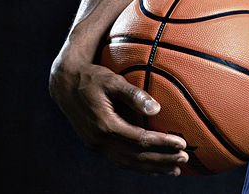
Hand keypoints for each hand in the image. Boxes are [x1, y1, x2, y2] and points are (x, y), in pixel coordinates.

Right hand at [49, 59, 187, 175]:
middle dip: (162, 160)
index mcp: (104, 125)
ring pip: (129, 163)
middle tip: (184, 159)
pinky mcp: (96, 147)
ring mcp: (96, 147)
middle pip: (136, 157)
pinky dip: (139, 166)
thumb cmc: (92, 78)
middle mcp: (99, 141)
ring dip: (153, 168)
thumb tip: (157, 108)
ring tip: (175, 170)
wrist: (64, 86)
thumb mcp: (112, 80)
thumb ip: (134, 94)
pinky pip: (121, 161)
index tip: (182, 143)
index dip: (162, 143)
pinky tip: (154, 168)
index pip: (140, 139)